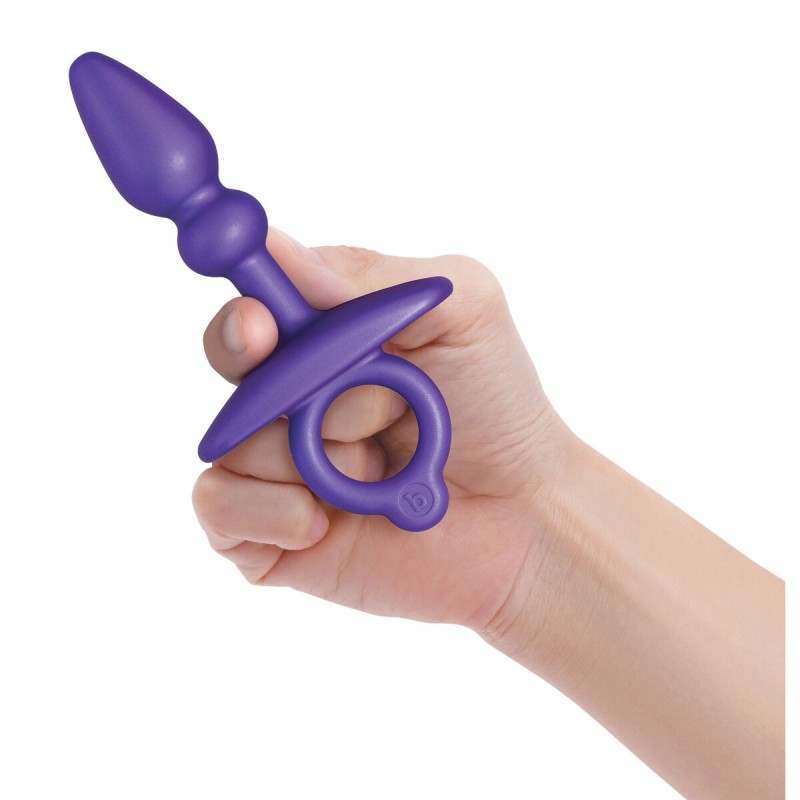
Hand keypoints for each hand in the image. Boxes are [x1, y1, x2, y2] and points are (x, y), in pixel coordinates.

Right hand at [192, 228, 564, 629]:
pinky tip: (321, 523)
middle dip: (284, 383)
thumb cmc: (499, 408)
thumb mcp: (462, 313)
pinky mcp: (271, 529)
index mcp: (331, 335)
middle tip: (337, 403)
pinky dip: (267, 511)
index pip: (258, 303)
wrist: (524, 514)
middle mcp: (297, 392)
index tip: (261, 324)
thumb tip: (279, 252)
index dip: (248, 308)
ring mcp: (280, 462)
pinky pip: (219, 508)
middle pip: (232, 364)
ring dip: (308, 456)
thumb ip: (374, 277)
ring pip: (232, 439)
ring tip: (377, 470)